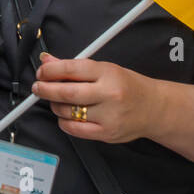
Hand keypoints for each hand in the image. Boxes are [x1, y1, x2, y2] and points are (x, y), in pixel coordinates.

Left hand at [33, 53, 155, 144]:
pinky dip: (64, 122)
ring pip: (68, 111)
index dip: (49, 71)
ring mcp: (109, 115)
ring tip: (57, 101)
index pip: (70, 69)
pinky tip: (66, 115)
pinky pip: (75, 129)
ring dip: (55, 106)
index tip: (41, 72)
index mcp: (107, 73)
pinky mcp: (107, 133)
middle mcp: (109, 94)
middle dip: (45, 89)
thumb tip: (46, 60)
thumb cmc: (127, 86)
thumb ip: (73, 67)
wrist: (155, 108)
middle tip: (38, 88)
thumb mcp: (104, 69)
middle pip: (66, 92)